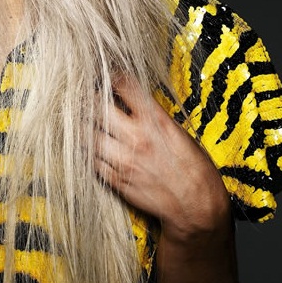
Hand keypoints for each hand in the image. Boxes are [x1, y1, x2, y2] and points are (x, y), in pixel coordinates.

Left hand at [94, 76, 230, 241]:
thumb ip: (151, 115)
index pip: (124, 86)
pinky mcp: (116, 180)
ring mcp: (123, 160)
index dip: (112, 76)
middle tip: (89, 97)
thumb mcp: (177, 131)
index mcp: (155, 121)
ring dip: (85, 125)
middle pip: (97, 107)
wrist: (196, 206)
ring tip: (85, 121)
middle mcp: (136, 137)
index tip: (107, 76)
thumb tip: (130, 101)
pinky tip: (92, 147)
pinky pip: (91, 160)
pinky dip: (88, 151)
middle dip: (91, 99)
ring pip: (88, 134)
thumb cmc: (193, 167)